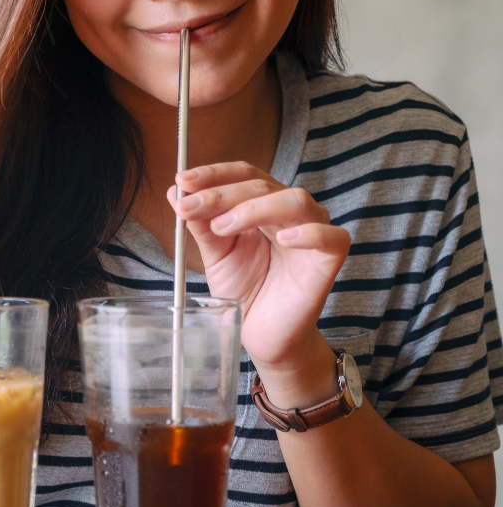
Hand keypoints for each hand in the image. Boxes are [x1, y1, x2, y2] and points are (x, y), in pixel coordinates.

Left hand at [168, 162, 349, 404]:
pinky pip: (330, 237)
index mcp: (262, 204)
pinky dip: (308, 234)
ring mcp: (313, 231)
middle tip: (190, 206)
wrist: (262, 332)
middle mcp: (289, 211)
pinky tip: (285, 240)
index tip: (183, 180)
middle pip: (261, 185)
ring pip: (294, 201)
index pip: (243, 174)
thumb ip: (200, 224)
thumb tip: (176, 192)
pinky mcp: (330, 258)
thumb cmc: (245, 289)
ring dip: (254, 208)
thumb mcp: (215, 254)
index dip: (214, 174)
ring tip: (223, 226)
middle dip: (221, 194)